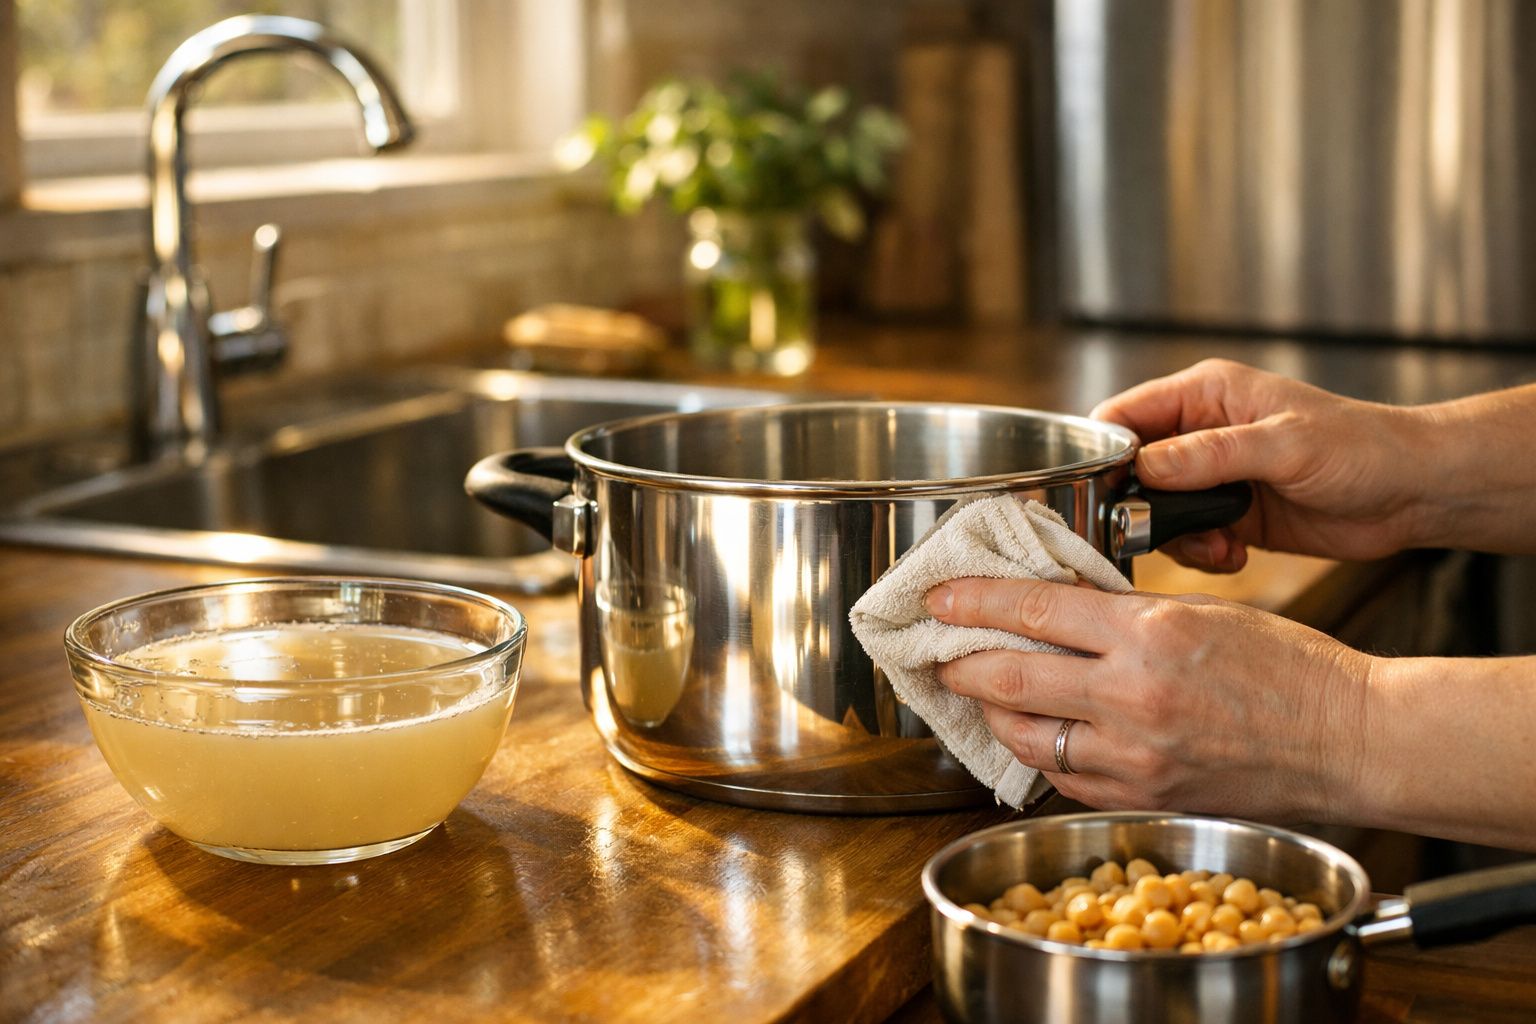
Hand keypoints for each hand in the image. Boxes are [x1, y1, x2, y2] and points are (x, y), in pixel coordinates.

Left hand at [926, 576, 1372, 822]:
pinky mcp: (1143, 797)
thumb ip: (1125, 613)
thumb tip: (1056, 608)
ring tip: (977, 693)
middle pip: (1011, 675)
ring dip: (991, 712)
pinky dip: (1040, 754)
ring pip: (1027, 734)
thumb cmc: (1290, 669)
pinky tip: (1033, 734)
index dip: (974, 601)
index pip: (1035, 608)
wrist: (1350, 741)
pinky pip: (1065, 777)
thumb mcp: (1203, 612)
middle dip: (959, 662)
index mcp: (1150, 632)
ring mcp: (1136, 755)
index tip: (940, 596)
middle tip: (935, 651)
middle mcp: (1133, 695)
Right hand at [1091, 359, 1429, 570]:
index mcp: (1205, 394)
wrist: (1413, 493)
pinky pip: (1186, 538)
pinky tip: (1234, 555)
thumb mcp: (1284, 445)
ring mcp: (1213, 476)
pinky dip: (1201, 553)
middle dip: (1139, 507)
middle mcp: (1200, 432)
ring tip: (1218, 545)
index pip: (1123, 416)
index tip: (1107, 493)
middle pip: (1130, 470)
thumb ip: (1210, 455)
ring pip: (1153, 511)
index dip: (1105, 453)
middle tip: (1160, 532)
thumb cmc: (1361, 448)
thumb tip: (1143, 467)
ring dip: (1174, 537)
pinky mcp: (1228, 515)